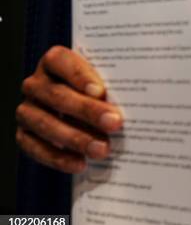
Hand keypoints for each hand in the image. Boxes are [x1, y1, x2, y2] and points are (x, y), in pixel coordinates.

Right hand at [15, 45, 122, 172]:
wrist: (79, 110)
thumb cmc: (97, 89)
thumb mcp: (104, 80)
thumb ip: (111, 84)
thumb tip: (133, 99)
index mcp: (54, 61)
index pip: (60, 61)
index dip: (80, 76)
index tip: (101, 91)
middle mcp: (36, 84)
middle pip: (58, 95)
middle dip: (87, 111)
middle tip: (114, 123)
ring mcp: (27, 109)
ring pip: (46, 123)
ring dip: (76, 138)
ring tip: (102, 149)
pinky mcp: (24, 134)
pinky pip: (35, 147)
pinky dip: (58, 157)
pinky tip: (80, 163)